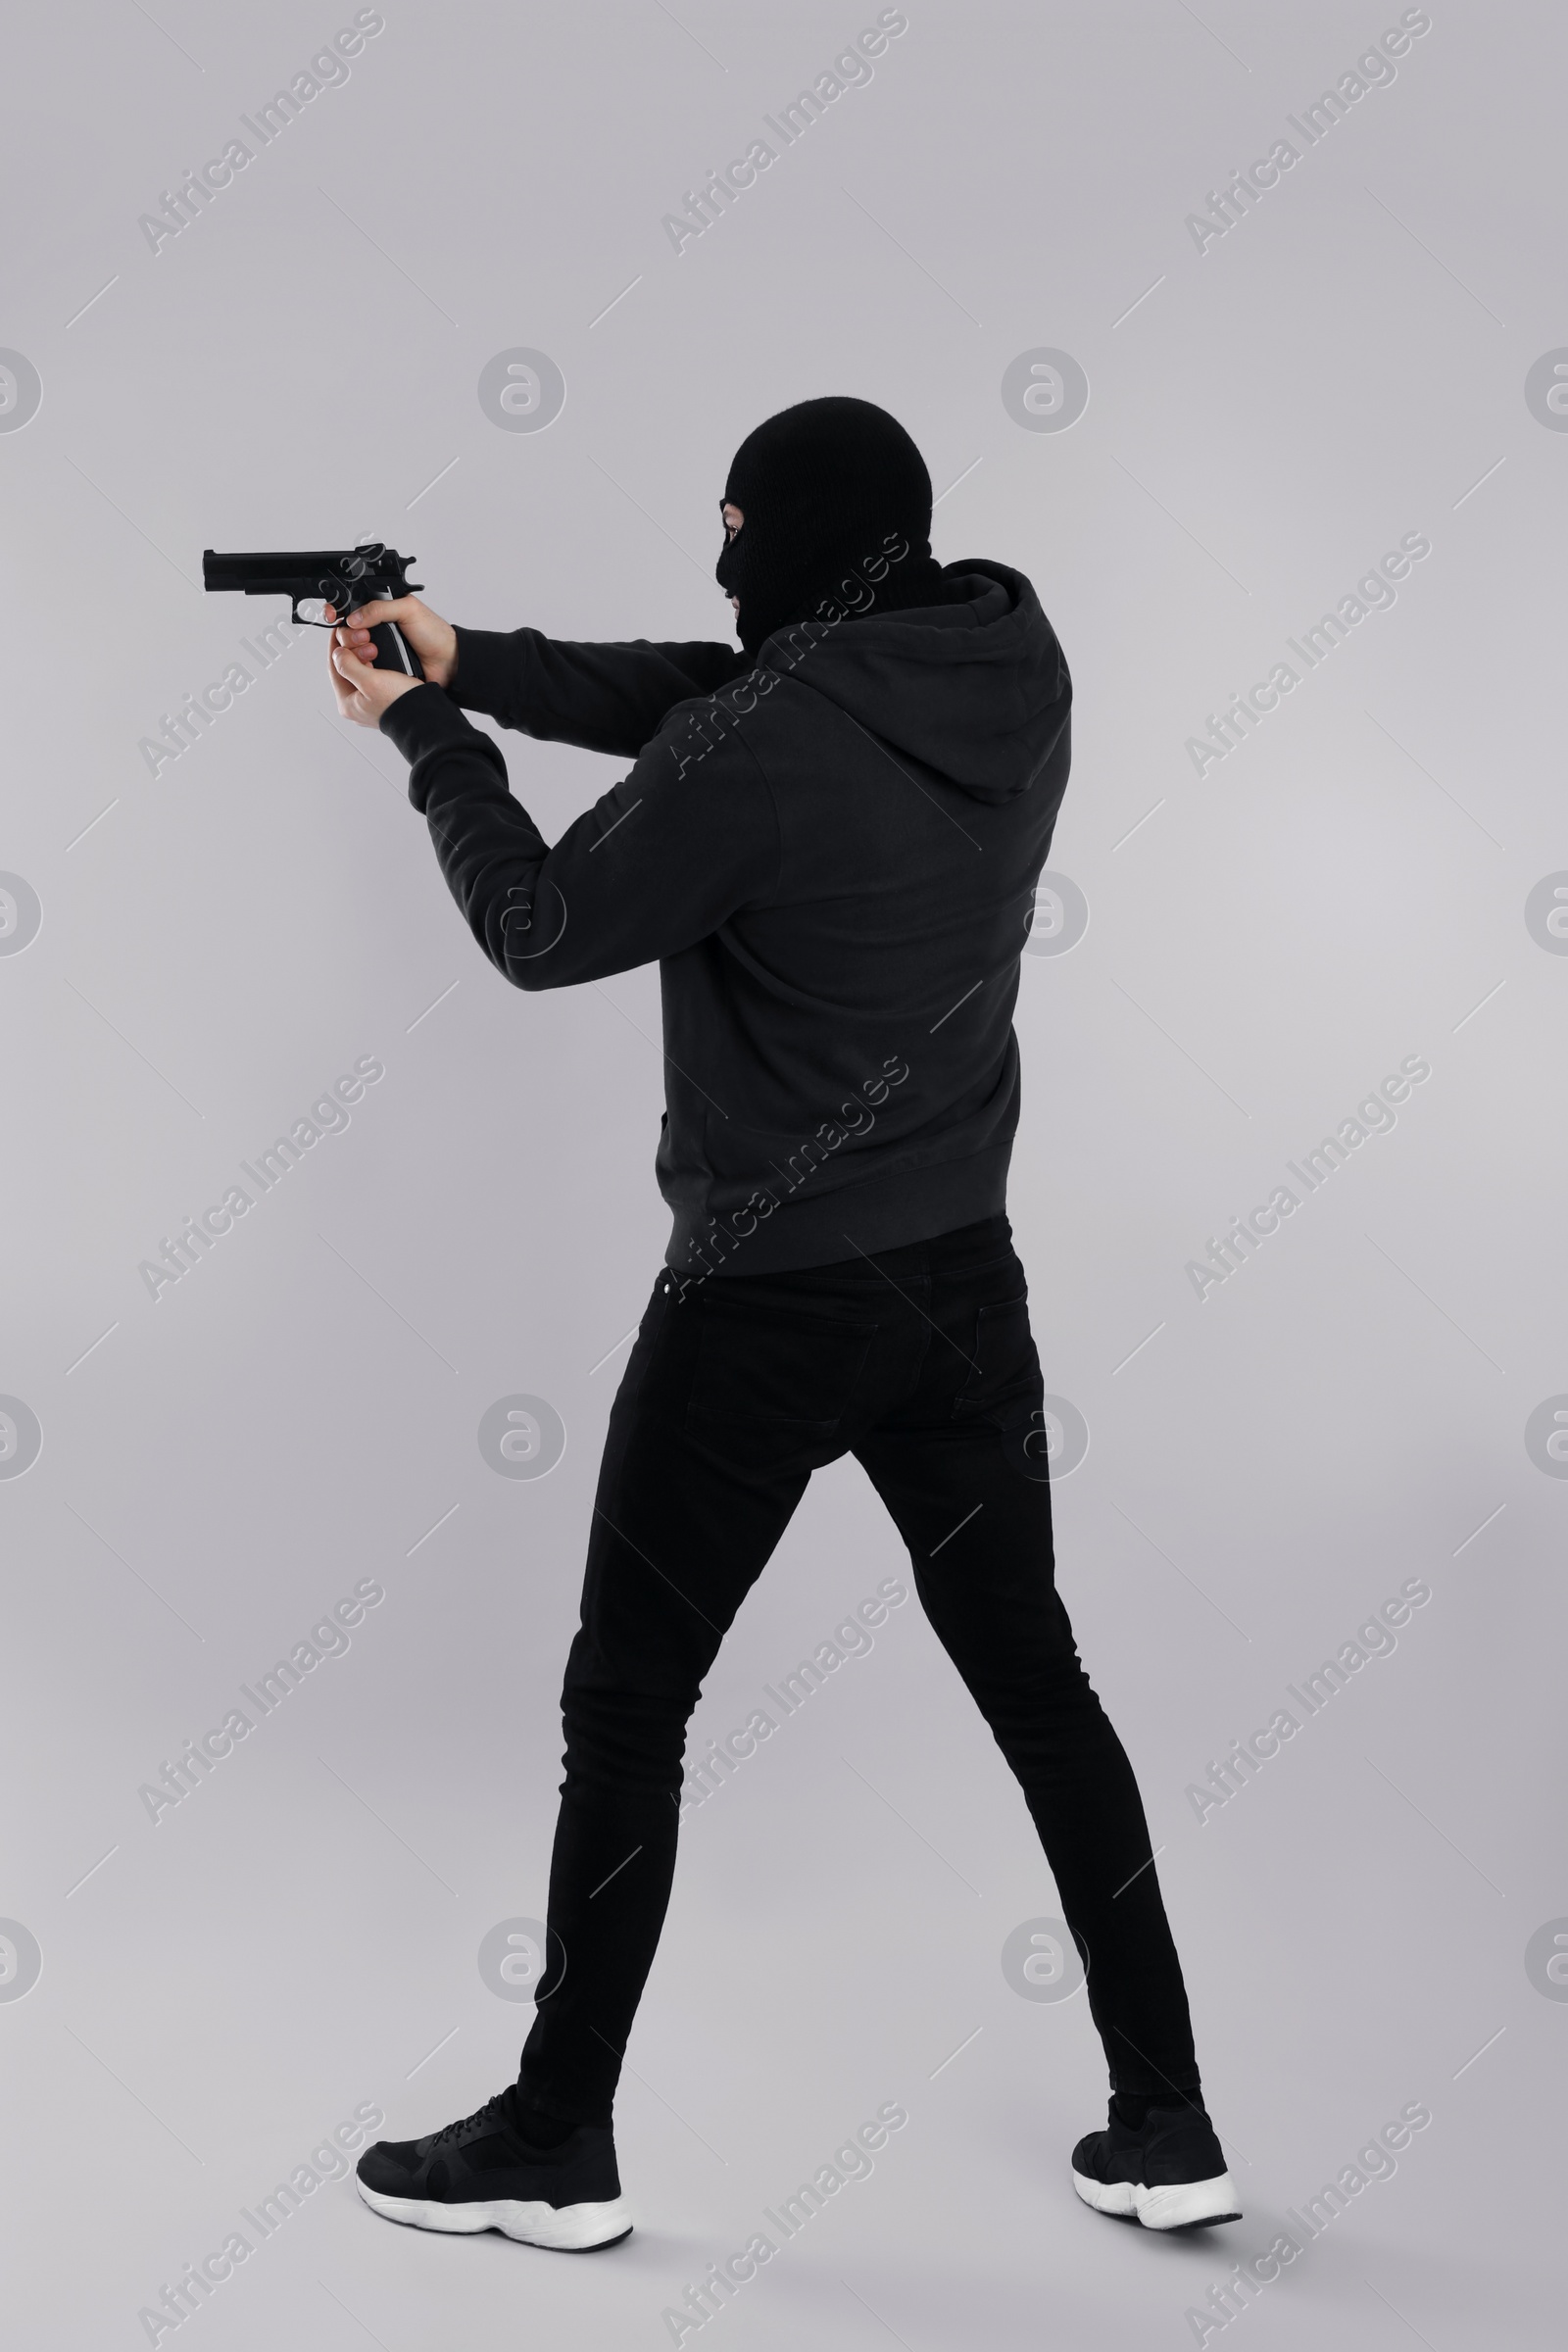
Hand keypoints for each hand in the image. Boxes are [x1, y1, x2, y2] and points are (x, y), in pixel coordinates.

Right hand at [324, 594, 457, 688]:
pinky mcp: (381, 668)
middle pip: (346, 631)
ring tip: (372, 652)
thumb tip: (354, 618)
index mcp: (381, 611)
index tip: (333, 616)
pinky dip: (361, 667)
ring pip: (350, 651)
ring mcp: (377, 650)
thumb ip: (380, 608)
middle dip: (348, 634)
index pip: (351, 608)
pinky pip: (362, 668)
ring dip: (354, 651)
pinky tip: (371, 665)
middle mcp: (376, 630)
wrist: (448, 663)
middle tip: (364, 637)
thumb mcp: (408, 610)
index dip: (339, 611)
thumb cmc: (434, 634)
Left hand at [329, 632, 424, 727]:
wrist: (425, 717)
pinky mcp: (382, 701)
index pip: (334, 668)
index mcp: (347, 704)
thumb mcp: (370, 681)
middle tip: (363, 640)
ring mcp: (369, 705)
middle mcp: (356, 706)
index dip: (336, 646)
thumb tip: (338, 654)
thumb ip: (348, 665)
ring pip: (360, 673)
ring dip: (364, 657)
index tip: (340, 631)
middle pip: (346, 670)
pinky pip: (372, 678)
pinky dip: (374, 666)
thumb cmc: (400, 703)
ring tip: (373, 648)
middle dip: (353, 651)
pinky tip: (380, 659)